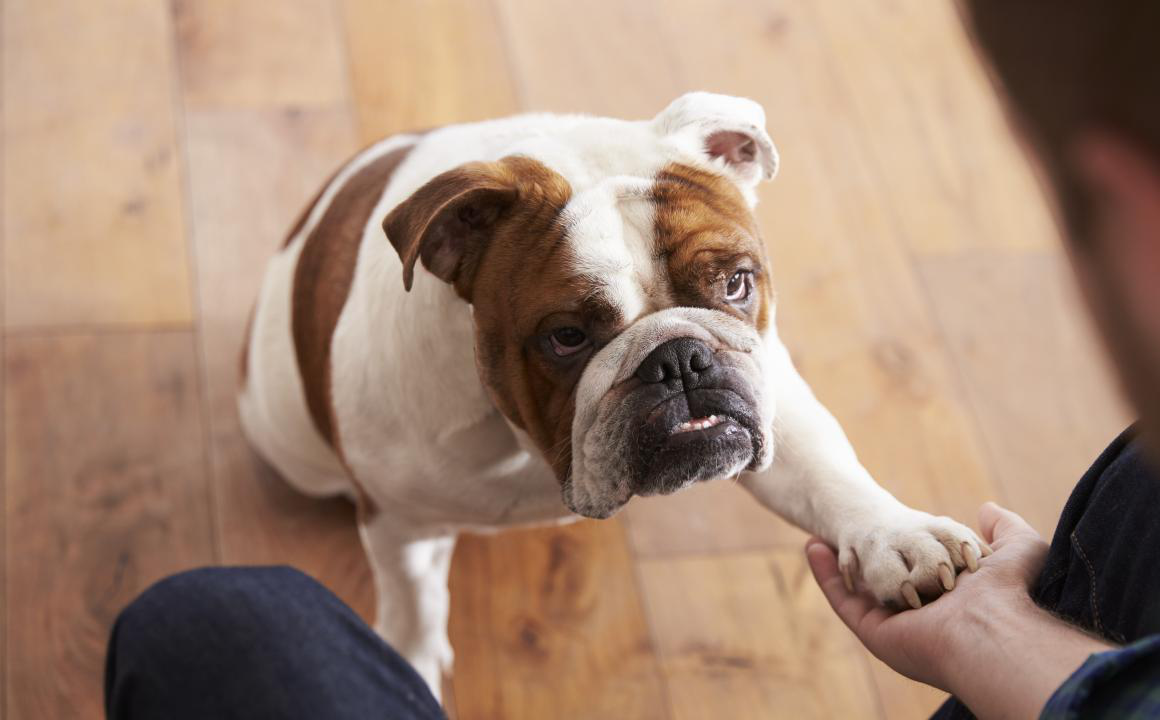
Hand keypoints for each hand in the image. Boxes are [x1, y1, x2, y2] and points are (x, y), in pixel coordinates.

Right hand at [806, 501, 1047, 689]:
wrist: (988, 630)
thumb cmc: (1006, 593)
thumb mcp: (1019, 550)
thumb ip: (1006, 529)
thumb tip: (985, 509)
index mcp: (952, 593)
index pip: (923, 562)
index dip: (909, 543)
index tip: (893, 523)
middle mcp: (921, 608)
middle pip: (888, 576)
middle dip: (870, 555)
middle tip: (853, 530)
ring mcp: (895, 619)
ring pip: (861, 586)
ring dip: (844, 560)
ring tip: (827, 533)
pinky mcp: (872, 626)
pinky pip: (842, 597)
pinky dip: (825, 573)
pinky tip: (814, 547)